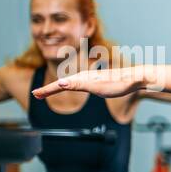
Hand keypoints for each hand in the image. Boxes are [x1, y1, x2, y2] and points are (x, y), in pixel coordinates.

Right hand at [32, 65, 152, 99]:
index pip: (60, 85)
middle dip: (48, 90)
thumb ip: (79, 84)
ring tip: (46, 93)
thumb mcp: (98, 86)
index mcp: (83, 78)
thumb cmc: (120, 84)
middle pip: (62, 84)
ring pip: (69, 84)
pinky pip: (78, 84)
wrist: (136, 78)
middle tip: (35, 95)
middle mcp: (85, 76)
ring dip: (57, 88)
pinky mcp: (97, 81)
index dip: (47, 90)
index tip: (34, 94)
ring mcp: (91, 78)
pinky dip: (68, 87)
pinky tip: (68, 87)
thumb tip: (61, 83)